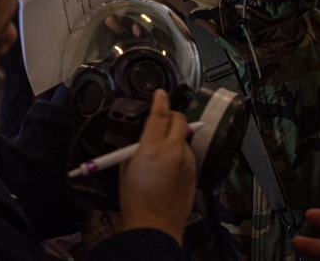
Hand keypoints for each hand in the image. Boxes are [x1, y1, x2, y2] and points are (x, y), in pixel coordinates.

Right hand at [118, 89, 195, 243]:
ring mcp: (187, 161)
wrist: (155, 225)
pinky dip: (180, 155)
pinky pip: (188, 155)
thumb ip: (136, 148)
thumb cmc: (136, 200)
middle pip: (179, 120)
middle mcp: (173, 150)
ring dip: (175, 138)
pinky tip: (168, 169)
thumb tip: (142, 138)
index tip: (160, 94)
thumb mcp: (125, 168)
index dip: (160, 100)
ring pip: (184, 138)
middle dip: (171, 116)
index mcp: (152, 147)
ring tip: (161, 155)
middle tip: (162, 121)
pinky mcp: (194, 172)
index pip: (160, 114)